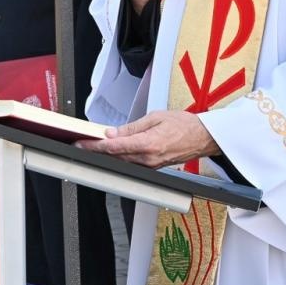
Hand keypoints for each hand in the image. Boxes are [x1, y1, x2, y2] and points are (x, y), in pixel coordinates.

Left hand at [79, 110, 217, 168]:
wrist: (203, 138)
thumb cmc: (184, 125)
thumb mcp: (156, 117)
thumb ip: (132, 127)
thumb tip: (113, 132)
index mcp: (148, 144)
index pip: (114, 147)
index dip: (95, 146)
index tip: (83, 143)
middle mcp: (148, 158)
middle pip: (115, 157)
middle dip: (97, 151)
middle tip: (83, 143)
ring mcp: (151, 166)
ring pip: (122, 162)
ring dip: (108, 155)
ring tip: (94, 146)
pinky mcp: (153, 168)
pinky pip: (132, 163)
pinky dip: (121, 157)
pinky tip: (114, 150)